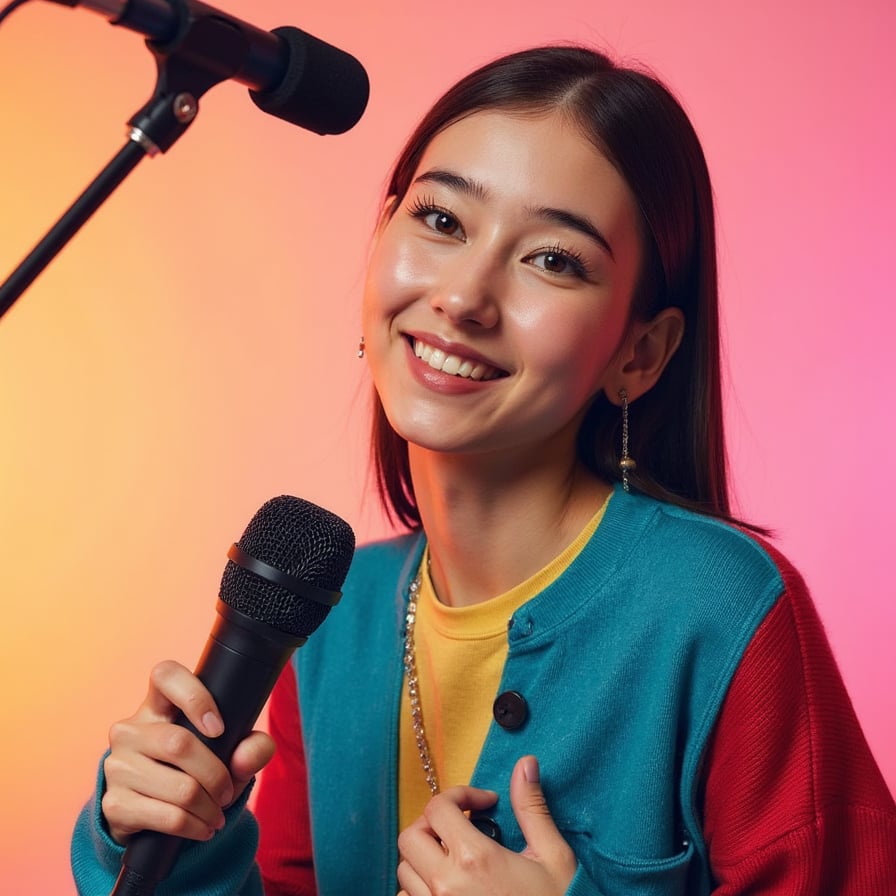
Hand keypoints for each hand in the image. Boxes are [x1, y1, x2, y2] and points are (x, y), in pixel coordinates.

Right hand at [101, 660, 275, 845]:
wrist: (150, 814)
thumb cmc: (193, 768)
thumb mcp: (227, 752)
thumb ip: (251, 746)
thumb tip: (246, 756)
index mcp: (157, 704)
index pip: (165, 675)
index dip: (195, 696)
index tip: (219, 727)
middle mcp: (129, 729)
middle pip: (179, 743)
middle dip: (216, 775)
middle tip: (227, 792)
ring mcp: (116, 765)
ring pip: (178, 787)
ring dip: (208, 807)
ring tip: (218, 814)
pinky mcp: (113, 803)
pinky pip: (166, 816)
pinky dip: (194, 826)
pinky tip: (202, 828)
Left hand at [396, 756, 576, 895]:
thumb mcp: (552, 856)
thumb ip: (532, 807)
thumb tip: (526, 764)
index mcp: (474, 858)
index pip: (437, 807)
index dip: (459, 794)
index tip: (483, 803)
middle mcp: (446, 885)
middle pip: (410, 836)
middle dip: (432, 822)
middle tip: (460, 824)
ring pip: (405, 871)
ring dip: (425, 857)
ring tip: (455, 856)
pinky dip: (419, 889)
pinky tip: (448, 886)